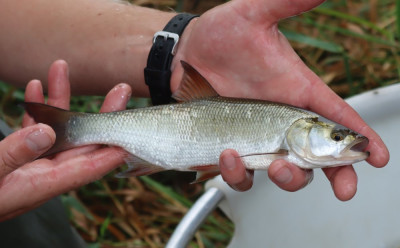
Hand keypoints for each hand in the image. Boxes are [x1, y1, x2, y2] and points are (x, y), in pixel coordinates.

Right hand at [0, 60, 130, 220]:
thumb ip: (14, 156)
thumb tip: (45, 132)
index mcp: (43, 184)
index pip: (88, 167)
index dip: (112, 151)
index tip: (133, 133)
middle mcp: (44, 172)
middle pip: (82, 141)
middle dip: (102, 114)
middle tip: (121, 90)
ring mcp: (31, 161)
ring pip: (56, 127)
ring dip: (61, 98)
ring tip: (62, 68)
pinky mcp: (16, 152)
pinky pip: (31, 127)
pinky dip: (34, 107)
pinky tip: (35, 87)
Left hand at [172, 0, 388, 199]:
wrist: (186, 53)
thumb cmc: (221, 35)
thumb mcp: (253, 14)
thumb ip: (286, 2)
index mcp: (298, 91)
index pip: (338, 117)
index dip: (360, 140)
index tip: (377, 158)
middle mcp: (283, 121)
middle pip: (315, 159)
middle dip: (318, 174)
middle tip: (290, 168)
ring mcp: (258, 138)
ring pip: (282, 173)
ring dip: (277, 178)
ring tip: (250, 159)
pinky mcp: (233, 147)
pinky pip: (242, 174)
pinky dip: (236, 173)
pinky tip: (224, 155)